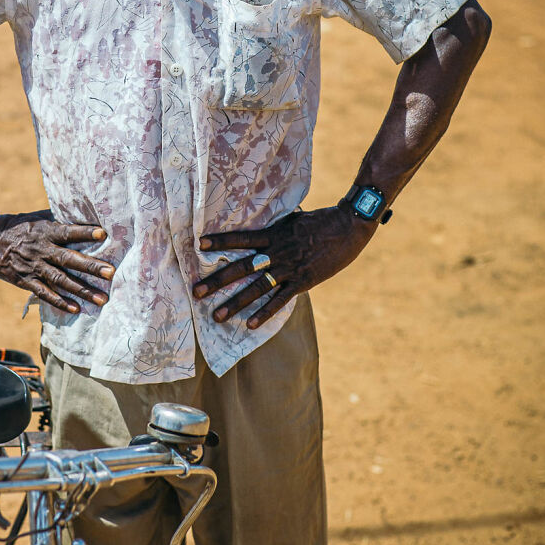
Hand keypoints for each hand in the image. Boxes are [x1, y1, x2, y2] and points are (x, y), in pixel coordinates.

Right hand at [0, 210, 114, 314]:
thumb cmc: (17, 225)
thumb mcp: (37, 217)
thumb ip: (58, 219)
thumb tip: (82, 214)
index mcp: (46, 231)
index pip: (68, 231)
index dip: (84, 232)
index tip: (103, 232)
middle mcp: (42, 249)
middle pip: (69, 259)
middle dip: (91, 266)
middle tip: (111, 273)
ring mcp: (34, 267)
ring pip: (61, 280)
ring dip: (82, 290)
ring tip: (102, 299)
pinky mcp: (25, 280)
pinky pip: (44, 293)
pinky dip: (60, 302)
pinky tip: (76, 309)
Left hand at [194, 205, 375, 329]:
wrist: (348, 226)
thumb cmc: (320, 221)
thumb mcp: (293, 219)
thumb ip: (275, 226)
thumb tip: (259, 226)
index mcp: (274, 234)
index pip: (241, 238)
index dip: (220, 242)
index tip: (199, 244)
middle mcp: (277, 251)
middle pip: (242, 267)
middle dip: (217, 280)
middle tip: (195, 291)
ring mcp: (290, 268)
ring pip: (257, 288)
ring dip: (235, 303)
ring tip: (216, 315)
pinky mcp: (303, 281)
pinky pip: (280, 300)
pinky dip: (264, 313)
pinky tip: (250, 325)